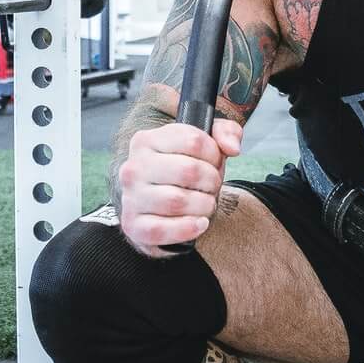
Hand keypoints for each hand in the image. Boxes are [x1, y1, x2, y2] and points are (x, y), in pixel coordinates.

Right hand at [115, 117, 243, 257]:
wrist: (160, 208)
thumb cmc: (184, 172)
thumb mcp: (205, 145)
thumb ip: (225, 132)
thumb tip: (232, 147)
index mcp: (146, 140)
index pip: (193, 140)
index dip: (214, 154)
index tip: (215, 162)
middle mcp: (134, 167)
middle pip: (188, 170)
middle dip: (211, 181)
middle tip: (212, 187)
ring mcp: (131, 197)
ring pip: (178, 200)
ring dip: (204, 205)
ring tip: (206, 204)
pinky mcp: (133, 226)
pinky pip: (162, 229)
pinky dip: (188, 228)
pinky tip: (200, 224)